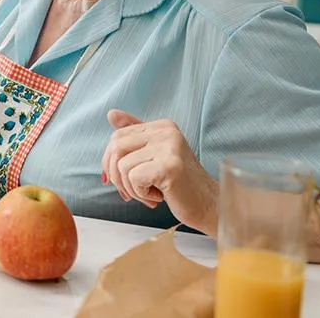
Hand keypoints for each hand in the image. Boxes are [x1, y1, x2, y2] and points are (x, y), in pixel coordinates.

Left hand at [101, 109, 219, 234]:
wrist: (208, 206)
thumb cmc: (179, 184)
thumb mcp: (154, 155)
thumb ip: (134, 136)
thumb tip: (111, 114)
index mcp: (162, 126)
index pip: (117, 136)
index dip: (111, 162)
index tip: (123, 180)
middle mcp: (167, 131)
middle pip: (116, 149)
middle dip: (117, 176)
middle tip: (133, 191)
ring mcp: (169, 147)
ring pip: (122, 166)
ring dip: (131, 188)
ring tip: (151, 194)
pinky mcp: (169, 166)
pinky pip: (134, 178)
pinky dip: (140, 193)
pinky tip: (159, 196)